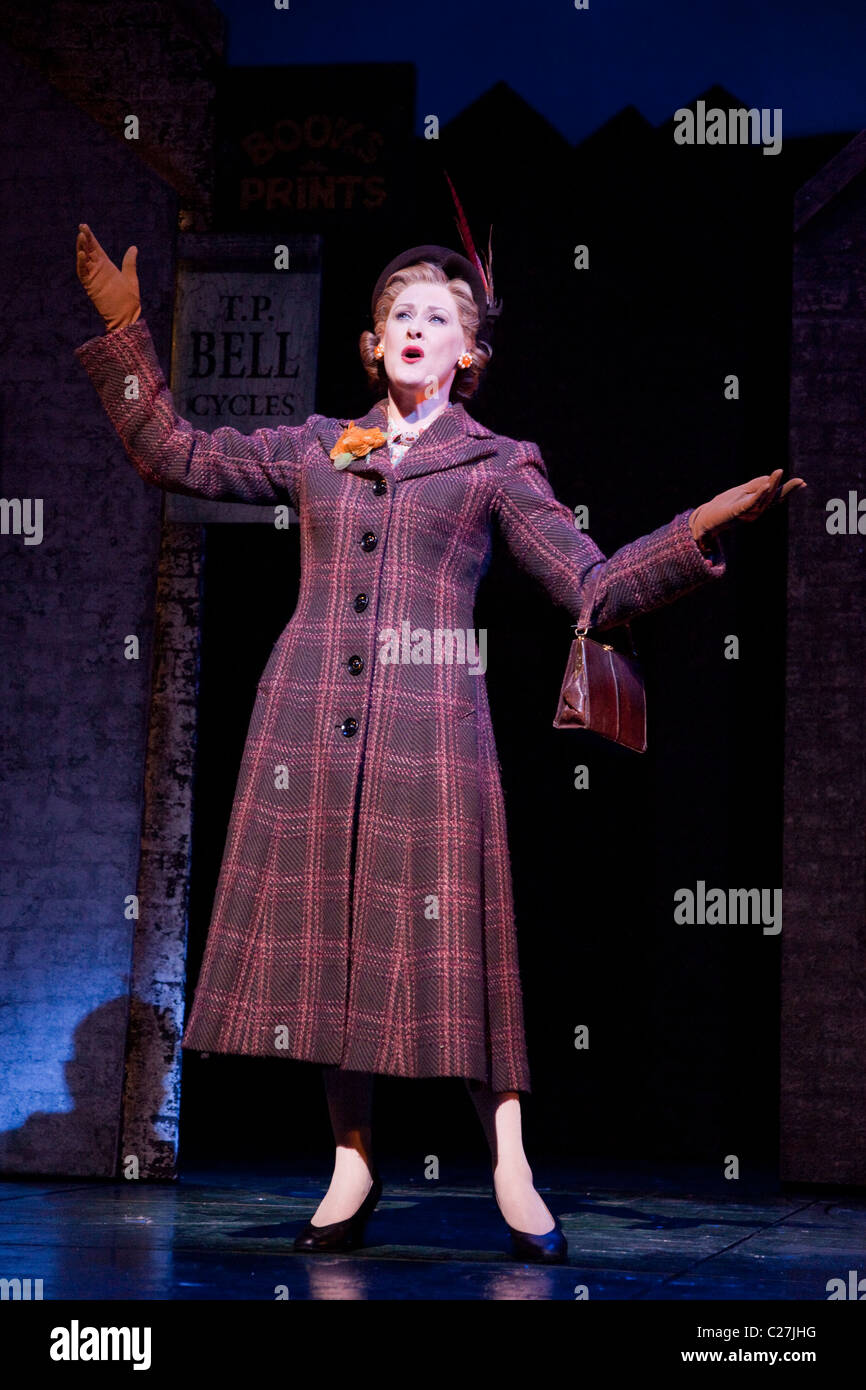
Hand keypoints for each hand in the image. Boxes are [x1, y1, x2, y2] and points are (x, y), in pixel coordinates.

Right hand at [76, 223, 140, 331]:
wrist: (127, 318)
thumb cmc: (129, 301)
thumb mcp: (131, 278)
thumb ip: (129, 263)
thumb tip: (133, 248)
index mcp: (106, 267)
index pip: (96, 248)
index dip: (90, 237)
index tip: (84, 226)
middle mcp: (98, 271)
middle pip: (88, 251)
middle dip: (84, 239)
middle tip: (81, 227)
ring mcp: (94, 278)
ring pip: (84, 260)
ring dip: (81, 249)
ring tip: (81, 237)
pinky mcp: (91, 287)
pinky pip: (84, 274)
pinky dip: (81, 264)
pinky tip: (82, 254)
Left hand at [690, 469, 806, 541]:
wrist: (705, 519)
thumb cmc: (724, 505)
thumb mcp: (742, 492)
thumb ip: (756, 485)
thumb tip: (771, 479)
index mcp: (758, 506)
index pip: (776, 497)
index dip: (789, 490)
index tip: (803, 483)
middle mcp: (755, 512)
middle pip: (773, 498)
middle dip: (786, 489)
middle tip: (800, 481)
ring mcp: (747, 513)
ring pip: (763, 500)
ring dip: (772, 486)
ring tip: (779, 473)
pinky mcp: (736, 512)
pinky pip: (750, 503)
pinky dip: (759, 494)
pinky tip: (766, 486)